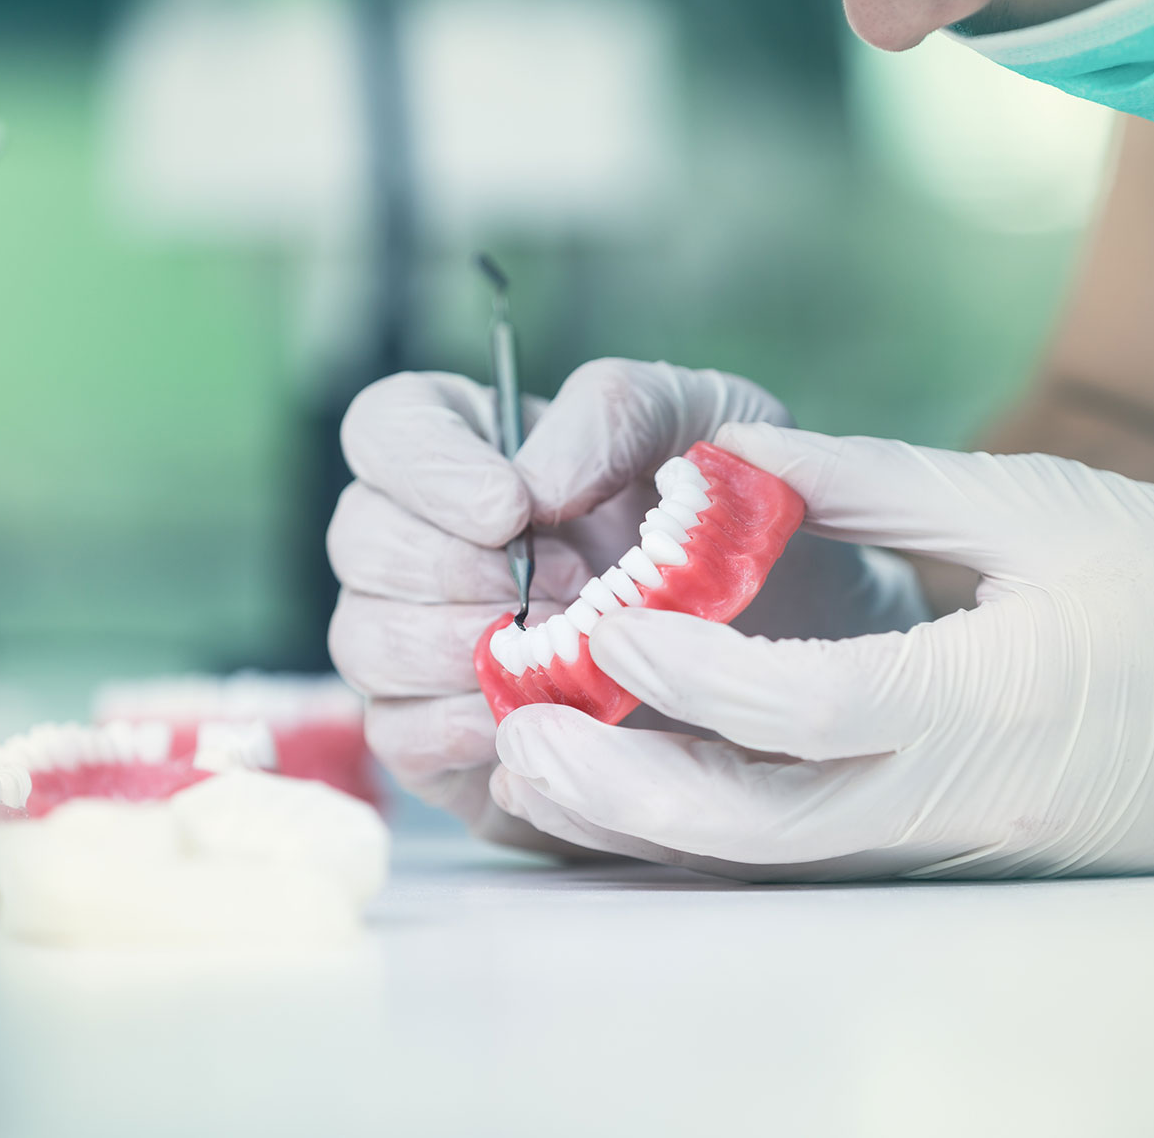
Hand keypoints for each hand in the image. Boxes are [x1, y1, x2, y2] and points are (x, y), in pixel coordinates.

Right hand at [327, 361, 925, 853]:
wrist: (794, 656)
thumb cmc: (742, 528)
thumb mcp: (708, 425)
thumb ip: (617, 411)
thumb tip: (533, 478)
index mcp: (479, 447)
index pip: (387, 427)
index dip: (427, 467)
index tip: (510, 508)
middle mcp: (429, 540)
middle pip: (359, 536)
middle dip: (457, 569)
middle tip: (571, 592)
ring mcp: (422, 644)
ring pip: (365, 638)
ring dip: (464, 647)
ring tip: (570, 653)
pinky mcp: (442, 742)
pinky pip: (401, 734)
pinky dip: (467, 725)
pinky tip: (544, 716)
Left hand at [489, 425, 1153, 881]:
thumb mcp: (1041, 508)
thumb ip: (876, 485)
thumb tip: (735, 461)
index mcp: (983, 710)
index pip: (799, 705)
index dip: (685, 663)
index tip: (600, 615)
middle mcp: (950, 805)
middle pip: (747, 830)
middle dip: (617, 790)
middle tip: (514, 732)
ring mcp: (949, 848)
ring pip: (762, 859)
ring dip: (644, 820)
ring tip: (542, 760)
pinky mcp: (950, 854)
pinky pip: (803, 857)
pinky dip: (709, 827)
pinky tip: (643, 783)